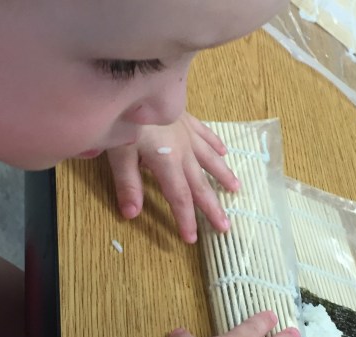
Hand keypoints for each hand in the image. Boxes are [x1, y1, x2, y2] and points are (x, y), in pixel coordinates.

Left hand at [106, 112, 239, 243]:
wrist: (138, 80)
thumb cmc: (126, 117)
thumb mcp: (119, 152)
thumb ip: (128, 183)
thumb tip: (132, 214)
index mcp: (167, 163)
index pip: (179, 197)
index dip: (186, 219)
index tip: (192, 238)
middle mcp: (183, 151)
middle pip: (200, 184)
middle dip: (212, 207)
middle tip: (226, 226)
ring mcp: (188, 133)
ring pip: (209, 159)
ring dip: (223, 176)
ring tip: (236, 189)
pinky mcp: (187, 118)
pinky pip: (206, 134)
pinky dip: (216, 145)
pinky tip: (224, 152)